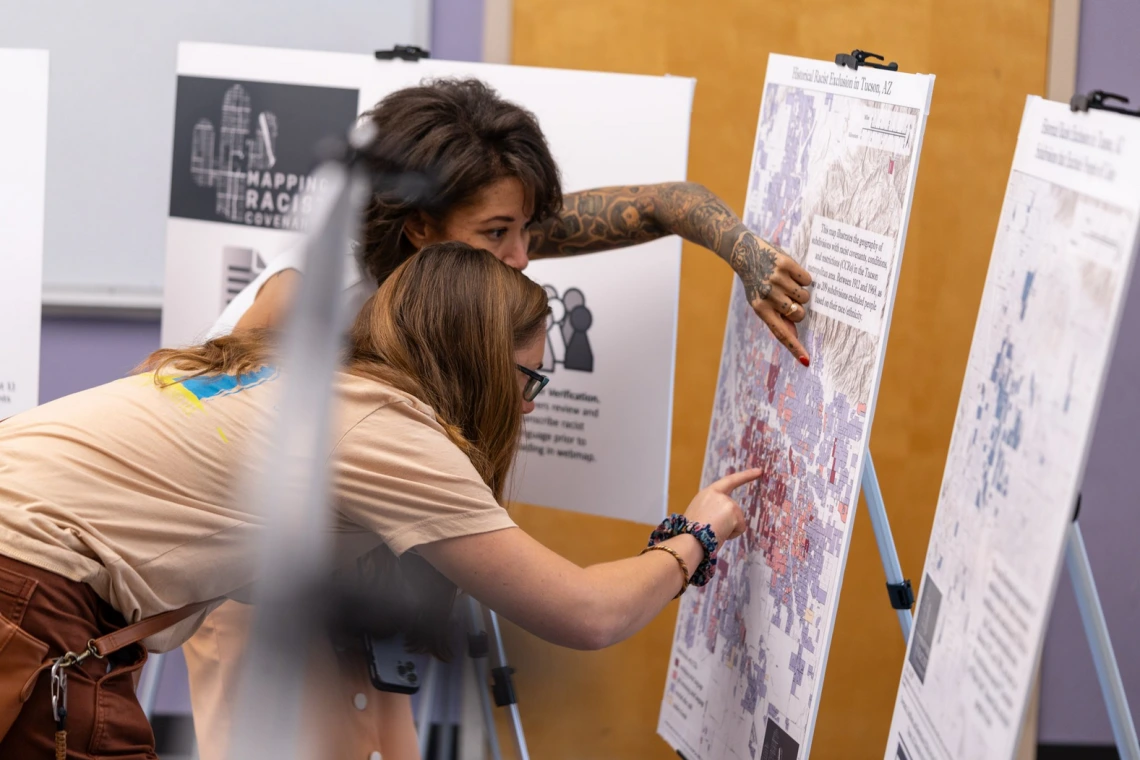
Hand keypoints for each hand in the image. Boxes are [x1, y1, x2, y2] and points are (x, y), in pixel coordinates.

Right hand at [683, 468, 760, 542]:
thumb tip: (723, 522)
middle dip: (729, 523)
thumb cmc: (691, 534)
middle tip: (712, 530)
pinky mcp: (733, 511)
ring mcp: (726, 501)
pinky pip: (740, 528)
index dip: (745, 476)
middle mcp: (717, 494)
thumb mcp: (699, 514)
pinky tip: (720, 534)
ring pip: (736, 520)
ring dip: (728, 529)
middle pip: (734, 510)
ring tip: (712, 531)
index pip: (729, 481)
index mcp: (707, 493)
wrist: (689, 540)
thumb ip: (713, 510)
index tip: (759, 471)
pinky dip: (732, 534)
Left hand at [729, 229, 812, 365]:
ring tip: (786, 283)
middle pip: (799, 314)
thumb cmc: (756, 283)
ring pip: (805, 297)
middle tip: (787, 297)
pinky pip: (807, 280)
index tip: (806, 360)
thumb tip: (794, 338)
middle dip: (798, 308)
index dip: (795, 347)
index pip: (781, 333)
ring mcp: (776, 279)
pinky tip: (789, 273)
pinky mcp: (785, 264)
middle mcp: (768, 296)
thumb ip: (777, 320)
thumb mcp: (760, 302)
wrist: (744, 252)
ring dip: (800, 292)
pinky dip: (803, 278)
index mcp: (760, 309)